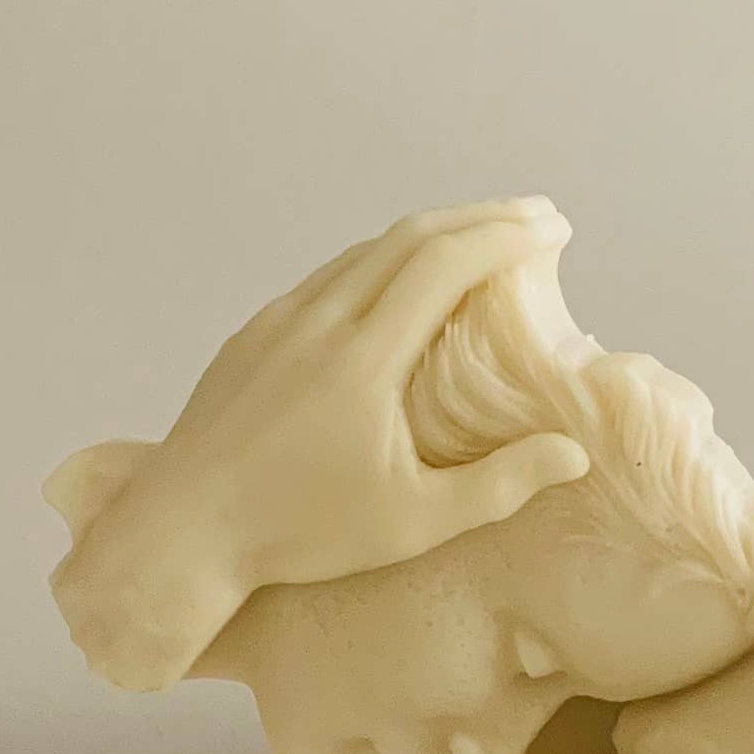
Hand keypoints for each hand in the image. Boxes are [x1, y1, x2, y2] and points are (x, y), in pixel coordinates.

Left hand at [49, 200, 590, 690]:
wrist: (181, 532)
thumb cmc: (300, 536)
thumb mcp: (414, 523)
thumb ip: (500, 486)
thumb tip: (573, 453)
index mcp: (363, 357)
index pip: (447, 263)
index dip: (508, 236)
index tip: (556, 231)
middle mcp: (319, 321)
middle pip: (411, 237)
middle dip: (483, 217)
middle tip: (539, 217)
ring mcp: (278, 322)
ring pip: (364, 251)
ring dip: (430, 234)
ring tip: (480, 239)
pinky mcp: (251, 336)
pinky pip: (326, 278)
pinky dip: (378, 262)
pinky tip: (397, 280)